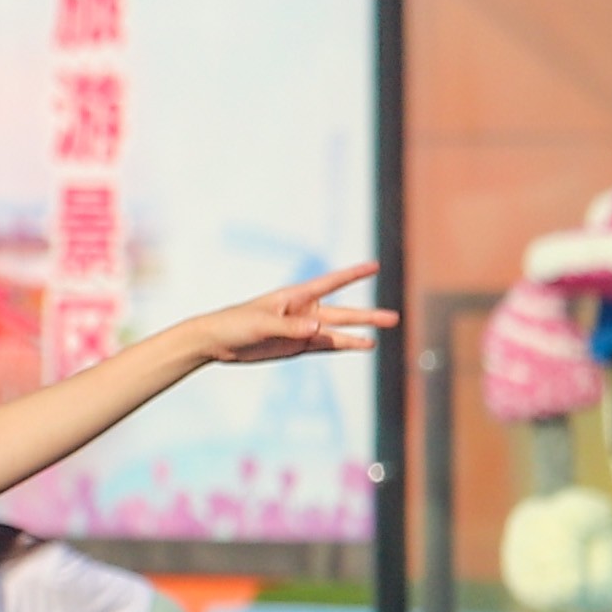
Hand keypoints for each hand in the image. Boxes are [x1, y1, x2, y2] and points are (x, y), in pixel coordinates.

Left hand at [163, 263, 384, 370]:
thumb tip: (318, 330)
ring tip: (378, 337)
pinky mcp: (297, 346)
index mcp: (296, 297)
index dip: (353, 274)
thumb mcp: (263, 324)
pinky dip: (344, 346)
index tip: (375, 265)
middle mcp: (305, 311)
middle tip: (393, 318)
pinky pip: (326, 346)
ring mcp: (303, 330)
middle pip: (342, 313)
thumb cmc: (236, 323)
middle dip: (367, 316)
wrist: (217, 341)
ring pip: (337, 332)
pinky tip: (363, 345)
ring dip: (358, 334)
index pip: (331, 283)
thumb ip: (291, 327)